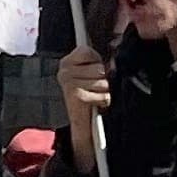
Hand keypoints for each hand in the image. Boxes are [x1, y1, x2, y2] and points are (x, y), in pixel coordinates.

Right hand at [57, 43, 110, 170]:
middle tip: (97, 89)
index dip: (97, 62)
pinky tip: (97, 104)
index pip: (87, 51)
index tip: (94, 73)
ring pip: (102, 80)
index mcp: (66, 62)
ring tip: (98, 96)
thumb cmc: (90, 99)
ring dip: (105, 90)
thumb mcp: (90, 76)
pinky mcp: (74, 94)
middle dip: (104, 79)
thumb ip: (97, 63)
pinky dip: (103, 100)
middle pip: (98, 67)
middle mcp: (64, 70)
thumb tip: (112, 58)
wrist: (82, 125)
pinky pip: (101, 93)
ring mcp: (67, 82)